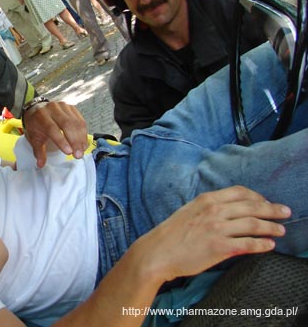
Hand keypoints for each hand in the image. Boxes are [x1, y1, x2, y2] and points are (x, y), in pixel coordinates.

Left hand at [23, 101, 87, 166]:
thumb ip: (38, 151)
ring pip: (76, 122)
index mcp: (41, 115)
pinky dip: (83, 133)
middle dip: (74, 141)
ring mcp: (63, 107)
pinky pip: (80, 120)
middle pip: (67, 124)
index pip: (52, 128)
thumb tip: (41, 165)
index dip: (61, 140)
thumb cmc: (36, 125)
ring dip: (81, 138)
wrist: (37, 109)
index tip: (69, 152)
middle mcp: (52, 108)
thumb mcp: (34, 138)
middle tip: (78, 155)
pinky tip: (83, 143)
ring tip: (82, 150)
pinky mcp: (72, 108)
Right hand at [136, 186, 290, 283]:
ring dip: (271, 227)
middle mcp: (214, 211)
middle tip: (285, 212)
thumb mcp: (190, 211)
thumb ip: (209, 208)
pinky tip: (269, 245)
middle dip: (272, 209)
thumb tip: (229, 210)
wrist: (158, 251)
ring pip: (253, 224)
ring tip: (281, 230)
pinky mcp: (219, 247)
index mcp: (207, 199)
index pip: (240, 192)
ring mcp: (217, 228)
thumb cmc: (172, 234)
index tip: (266, 202)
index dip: (257, 196)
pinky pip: (248, 244)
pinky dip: (262, 244)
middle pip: (252, 206)